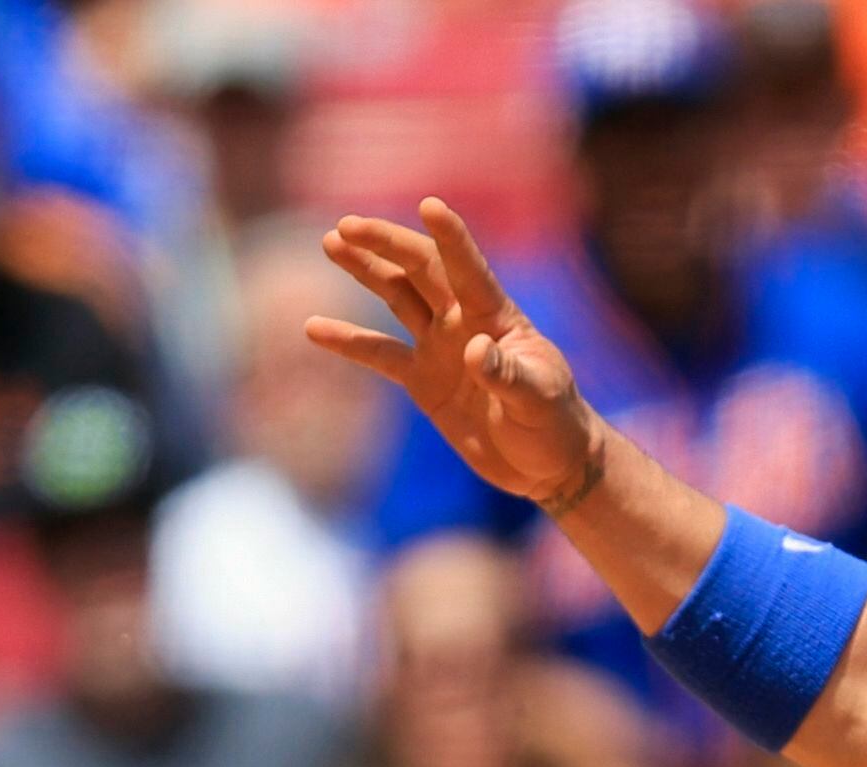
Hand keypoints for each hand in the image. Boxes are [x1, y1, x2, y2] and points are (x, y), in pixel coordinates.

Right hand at [310, 201, 602, 513]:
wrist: (547, 462)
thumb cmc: (554, 424)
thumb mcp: (538, 399)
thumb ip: (506, 375)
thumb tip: (473, 349)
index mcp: (497, 316)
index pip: (469, 269)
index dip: (451, 238)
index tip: (429, 205)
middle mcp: (464, 322)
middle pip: (420, 270)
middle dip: (385, 244)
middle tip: (346, 226)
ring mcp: (440, 347)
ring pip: (396, 297)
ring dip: (365, 270)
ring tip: (331, 243)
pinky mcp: (423, 380)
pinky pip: (379, 355)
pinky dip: (348, 342)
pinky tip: (312, 328)